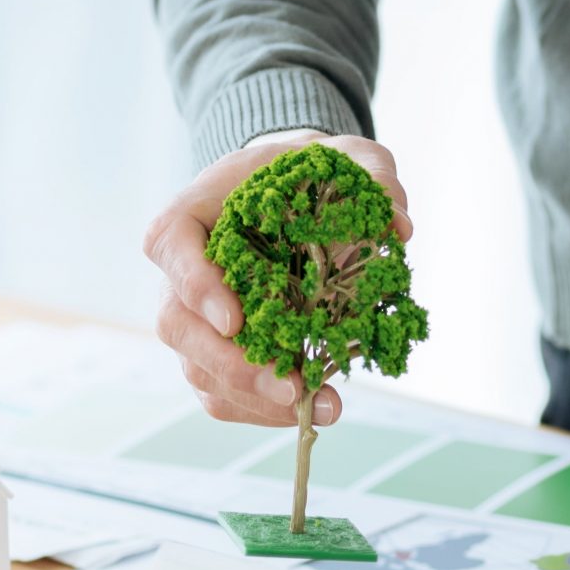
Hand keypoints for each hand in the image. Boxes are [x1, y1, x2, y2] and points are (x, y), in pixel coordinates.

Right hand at [141, 131, 411, 426]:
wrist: (299, 194)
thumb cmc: (311, 172)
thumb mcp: (347, 157)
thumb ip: (373, 174)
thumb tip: (399, 227)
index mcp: (197, 210)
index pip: (170, 243)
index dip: (193, 284)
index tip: (234, 320)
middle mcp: (183, 269)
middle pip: (178, 325)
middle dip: (231, 366)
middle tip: (290, 388)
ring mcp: (197, 317)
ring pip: (198, 370)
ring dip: (253, 400)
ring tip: (321, 408)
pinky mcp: (219, 351)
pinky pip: (222, 393)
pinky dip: (262, 412)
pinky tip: (312, 411)